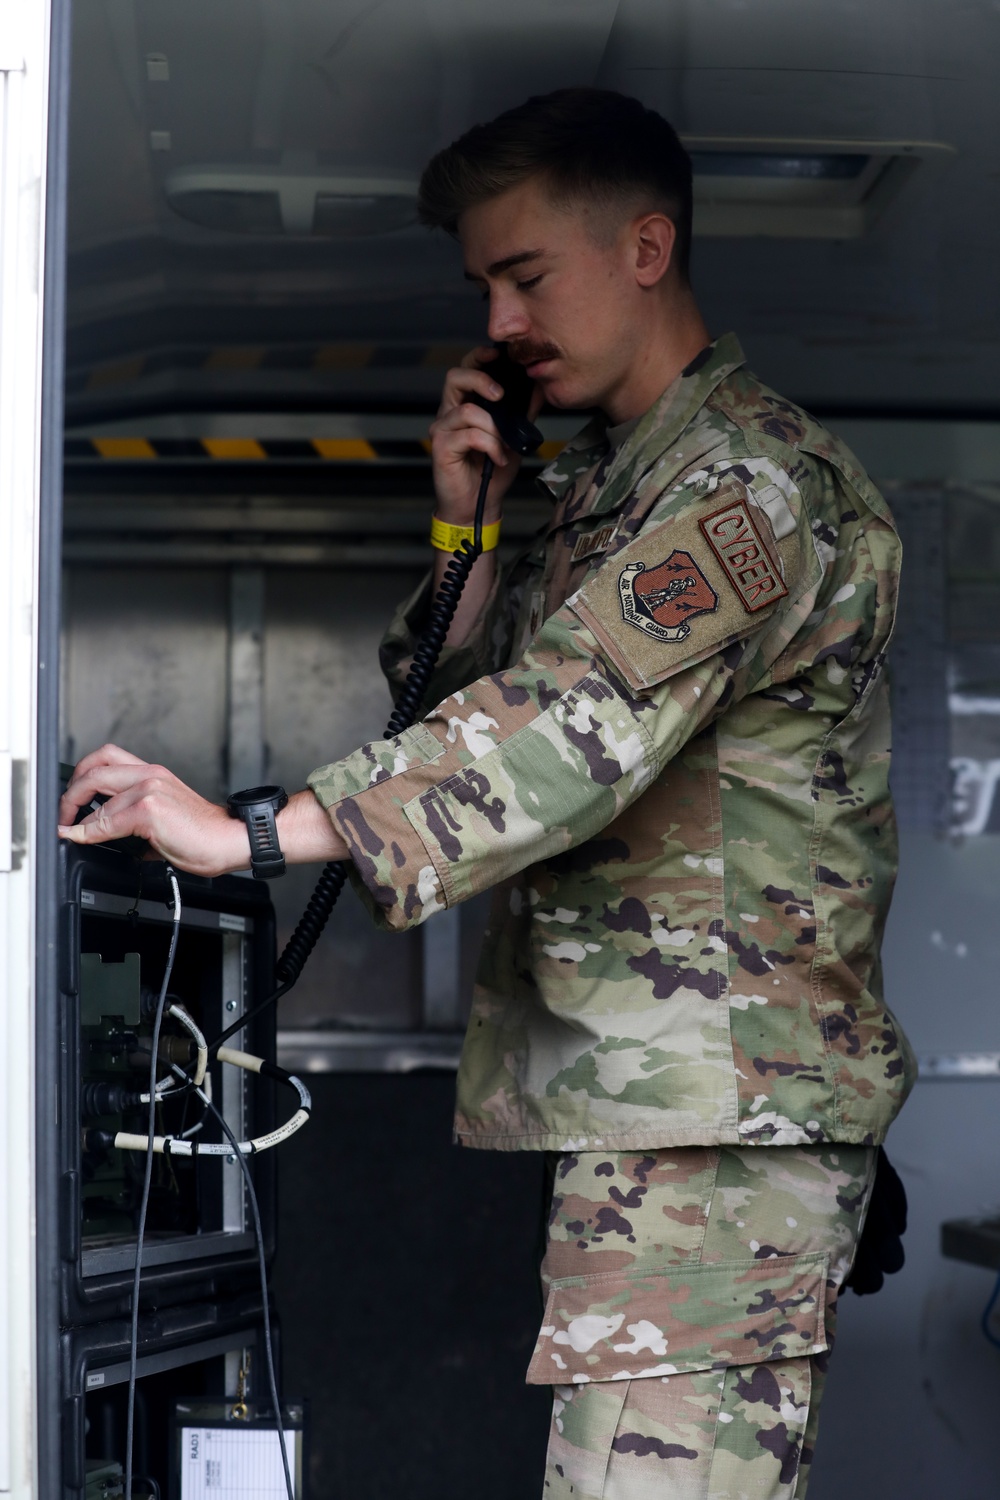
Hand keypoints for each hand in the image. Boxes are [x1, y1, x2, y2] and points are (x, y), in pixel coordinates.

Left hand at [58, 746, 350, 873]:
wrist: (232, 840)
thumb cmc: (206, 835)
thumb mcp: (164, 823)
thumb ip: (137, 825)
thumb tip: (110, 840)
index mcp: (154, 774)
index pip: (107, 762)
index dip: (82, 779)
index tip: (71, 802)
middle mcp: (151, 774)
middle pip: (96, 765)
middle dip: (71, 790)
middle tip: (63, 812)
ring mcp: (150, 788)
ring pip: (97, 789)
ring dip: (75, 812)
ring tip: (69, 827)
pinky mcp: (149, 809)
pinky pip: (107, 819)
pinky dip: (88, 830)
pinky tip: (82, 838)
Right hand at [429, 346, 535, 524]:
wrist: (478, 504)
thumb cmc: (491, 470)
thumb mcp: (514, 436)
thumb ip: (523, 412)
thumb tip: (537, 386)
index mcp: (465, 404)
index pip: (466, 369)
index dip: (478, 357)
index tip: (496, 353)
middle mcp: (449, 412)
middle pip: (455, 377)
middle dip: (481, 380)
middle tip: (501, 396)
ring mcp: (442, 429)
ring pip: (467, 410)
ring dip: (493, 429)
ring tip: (504, 446)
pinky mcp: (441, 447)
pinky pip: (469, 435)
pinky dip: (490, 446)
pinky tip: (497, 459)